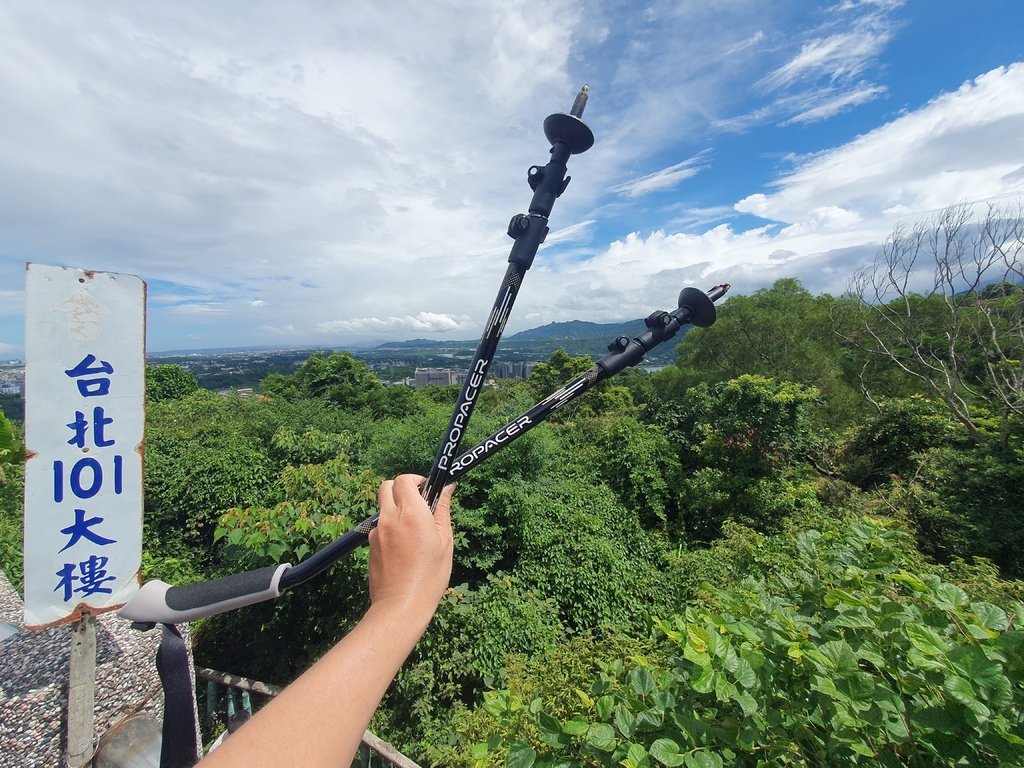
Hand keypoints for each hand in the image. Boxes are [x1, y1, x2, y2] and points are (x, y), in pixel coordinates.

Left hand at [368, 475, 453, 623]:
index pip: (404, 480)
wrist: (402, 605)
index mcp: (411, 513)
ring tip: (412, 529)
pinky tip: (403, 547)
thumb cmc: (430, 575)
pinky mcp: (370, 545)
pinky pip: (379, 526)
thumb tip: (448, 488)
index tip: (427, 488)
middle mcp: (390, 518)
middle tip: (418, 502)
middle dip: (401, 488)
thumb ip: (443, 510)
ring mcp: (377, 532)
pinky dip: (390, 527)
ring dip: (395, 508)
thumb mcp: (445, 541)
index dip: (416, 480)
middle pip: (387, 486)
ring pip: (382, 507)